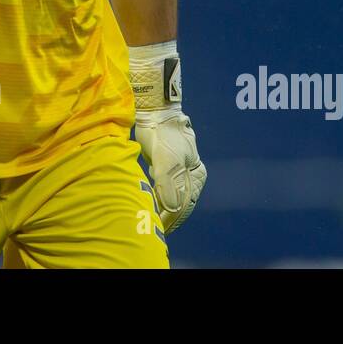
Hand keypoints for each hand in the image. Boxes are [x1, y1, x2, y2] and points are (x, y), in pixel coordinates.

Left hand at [135, 106, 206, 231]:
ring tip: (148, 220)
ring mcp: (176, 172)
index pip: (184, 205)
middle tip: (152, 229)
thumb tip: (172, 208)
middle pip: (177, 203)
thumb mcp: (166, 160)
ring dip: (160, 208)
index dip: (172, 219)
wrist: (156, 114)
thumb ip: (167, 184)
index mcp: (195, 176)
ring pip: (168, 197)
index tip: (159, 229)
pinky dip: (154, 197)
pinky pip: (160, 188)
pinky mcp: (164, 168)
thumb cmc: (165, 136)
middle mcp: (188, 176)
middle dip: (166, 217)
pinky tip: (147, 203)